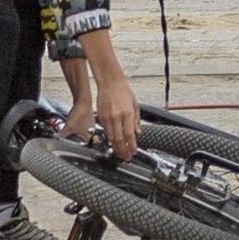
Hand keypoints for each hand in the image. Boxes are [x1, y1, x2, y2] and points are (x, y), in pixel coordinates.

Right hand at [70, 41, 139, 160]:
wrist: (110, 82)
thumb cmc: (123, 91)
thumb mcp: (135, 104)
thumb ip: (137, 120)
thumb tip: (138, 133)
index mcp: (127, 113)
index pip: (129, 135)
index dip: (131, 146)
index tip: (133, 153)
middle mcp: (116, 116)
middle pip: (119, 139)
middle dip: (122, 150)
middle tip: (126, 157)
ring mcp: (107, 117)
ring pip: (111, 137)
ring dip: (115, 147)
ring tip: (120, 153)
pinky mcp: (100, 117)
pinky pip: (105, 132)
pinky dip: (109, 139)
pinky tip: (113, 144)